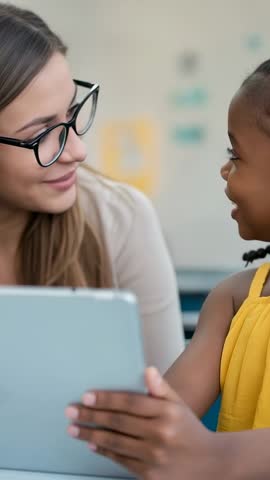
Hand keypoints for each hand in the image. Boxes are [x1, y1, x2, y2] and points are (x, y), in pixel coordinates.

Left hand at [65, 367, 221, 479]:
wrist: (211, 464)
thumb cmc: (190, 430)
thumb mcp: (179, 405)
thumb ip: (161, 388)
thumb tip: (147, 369)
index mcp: (167, 412)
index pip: (129, 402)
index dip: (106, 398)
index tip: (86, 395)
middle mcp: (160, 434)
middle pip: (118, 422)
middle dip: (90, 415)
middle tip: (71, 410)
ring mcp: (155, 457)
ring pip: (116, 443)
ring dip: (91, 434)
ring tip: (74, 428)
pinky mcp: (151, 476)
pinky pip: (122, 461)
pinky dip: (105, 452)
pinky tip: (92, 444)